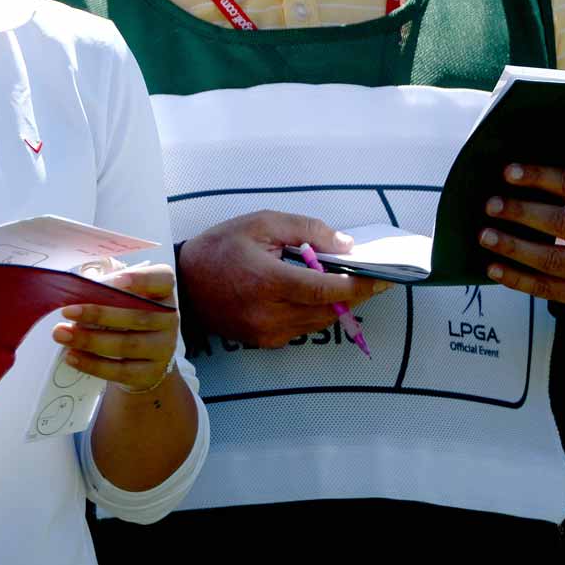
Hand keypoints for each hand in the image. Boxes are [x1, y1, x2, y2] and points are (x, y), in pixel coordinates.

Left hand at [53, 265, 179, 391]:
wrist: (143, 360)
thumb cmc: (126, 316)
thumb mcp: (122, 297)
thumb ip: (106, 286)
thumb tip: (80, 283)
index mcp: (163, 292)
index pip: (163, 279)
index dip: (142, 279)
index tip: (117, 280)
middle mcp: (170, 319)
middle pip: (138, 316)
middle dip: (99, 314)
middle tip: (67, 311)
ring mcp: (163, 348)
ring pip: (128, 345)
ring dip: (90, 340)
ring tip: (61, 334)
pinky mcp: (151, 373)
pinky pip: (120, 370)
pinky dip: (93, 364)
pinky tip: (71, 356)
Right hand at [177, 211, 392, 347]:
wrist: (182, 283)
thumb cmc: (221, 247)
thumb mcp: (262, 223)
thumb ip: (308, 230)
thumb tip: (346, 245)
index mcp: (269, 281)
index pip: (328, 289)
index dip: (360, 284)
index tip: (383, 277)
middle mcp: (270, 314)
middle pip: (330, 310)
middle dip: (355, 294)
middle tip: (373, 279)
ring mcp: (266, 332)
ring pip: (318, 322)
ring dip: (335, 304)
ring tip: (343, 283)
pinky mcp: (263, 341)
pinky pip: (301, 329)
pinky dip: (313, 313)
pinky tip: (311, 296)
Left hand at [479, 164, 564, 304]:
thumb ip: (556, 187)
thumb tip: (507, 177)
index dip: (540, 177)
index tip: (508, 173)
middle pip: (562, 222)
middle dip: (522, 213)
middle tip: (491, 206)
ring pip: (552, 259)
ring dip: (514, 247)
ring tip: (486, 237)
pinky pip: (546, 288)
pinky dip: (516, 278)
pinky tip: (493, 268)